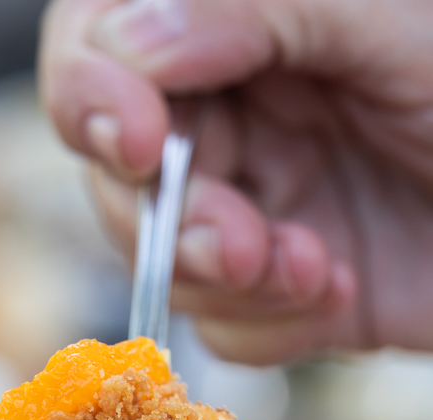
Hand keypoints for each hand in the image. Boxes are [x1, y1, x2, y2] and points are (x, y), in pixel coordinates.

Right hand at [42, 0, 432, 363]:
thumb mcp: (391, 18)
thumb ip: (252, 4)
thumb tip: (126, 41)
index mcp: (242, 24)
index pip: (100, 41)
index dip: (90, 91)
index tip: (133, 141)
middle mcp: (235, 116)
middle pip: (115, 174)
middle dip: (169, 219)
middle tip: (241, 241)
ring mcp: (257, 206)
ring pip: (162, 260)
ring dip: (225, 279)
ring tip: (313, 268)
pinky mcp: (285, 289)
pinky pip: (226, 325)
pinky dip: (273, 325)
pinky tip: (339, 295)